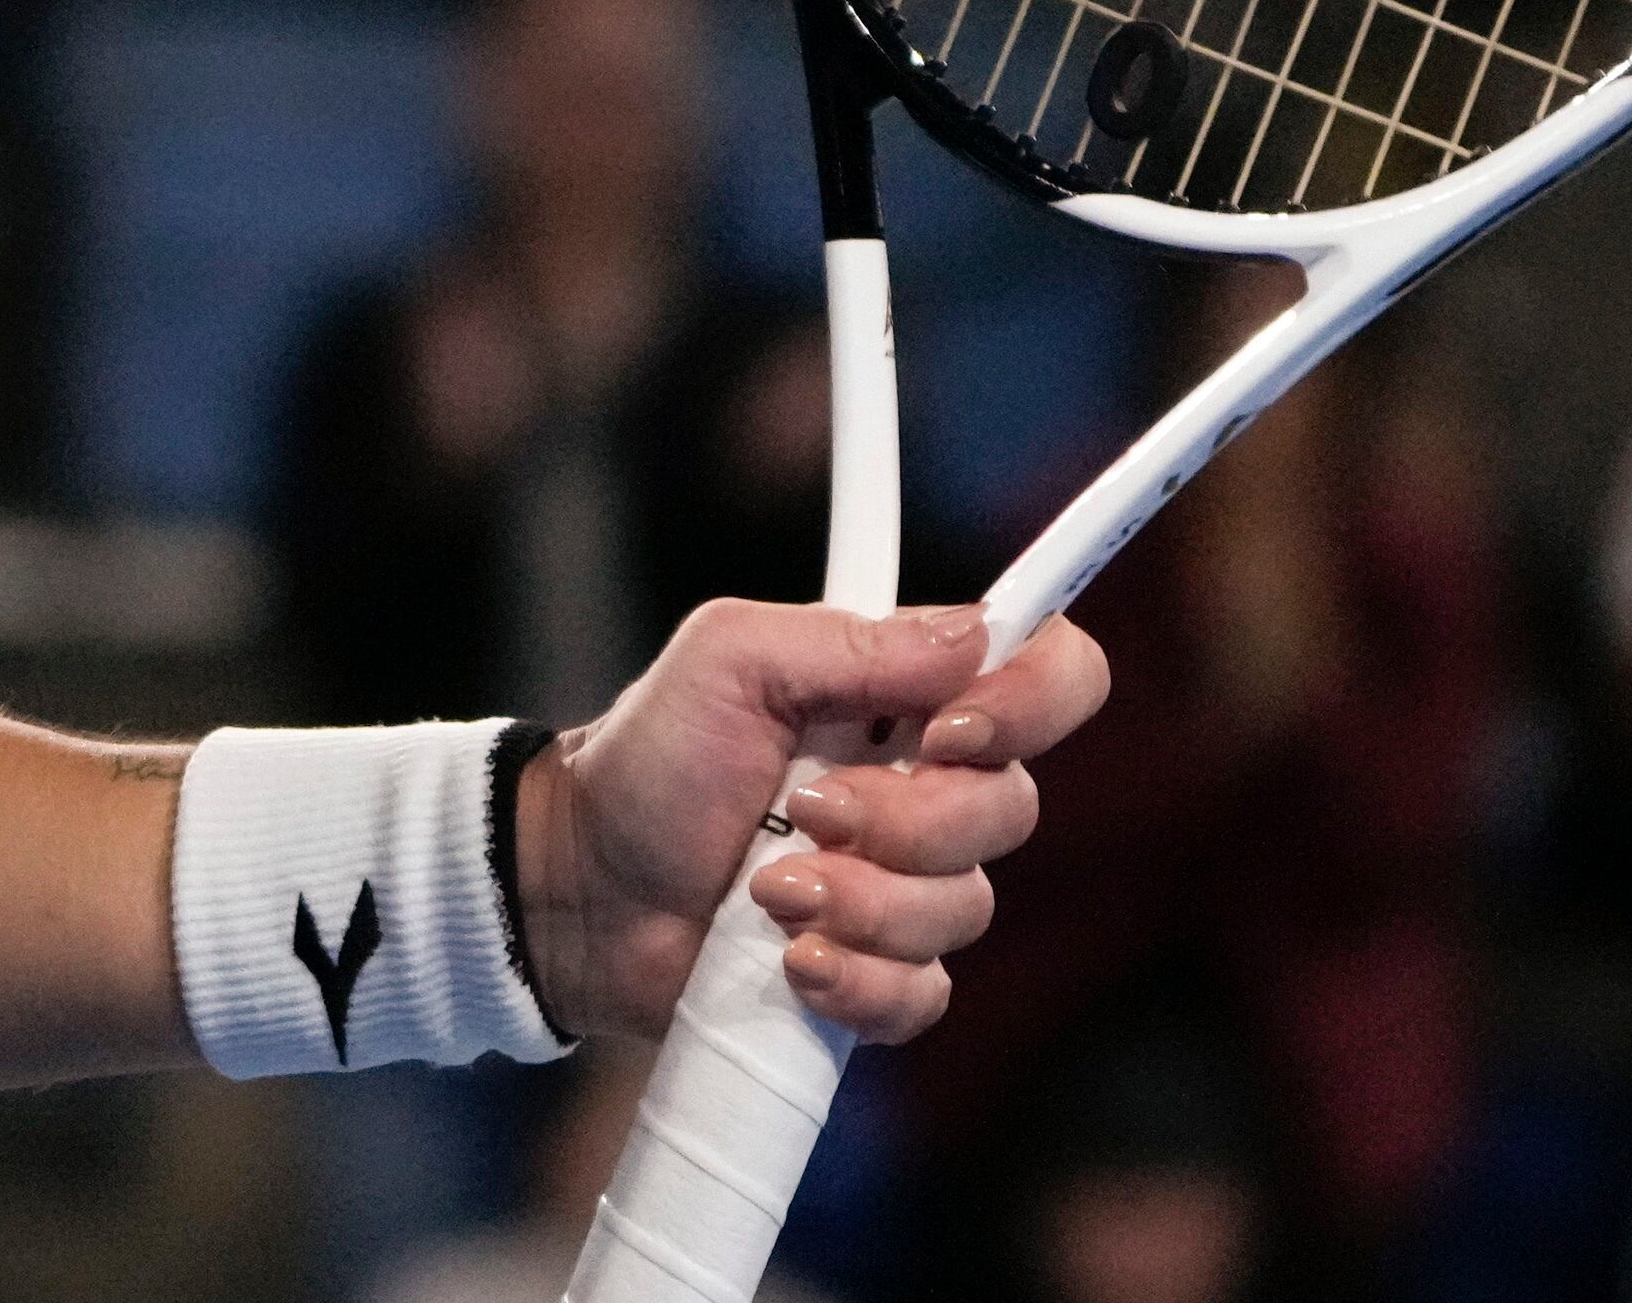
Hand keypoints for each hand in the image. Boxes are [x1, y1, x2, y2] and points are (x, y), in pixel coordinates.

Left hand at [514, 599, 1106, 1047]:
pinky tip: (790, 962)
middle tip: (806, 813)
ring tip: (766, 890)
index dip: (1030, 705)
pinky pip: (925, 994)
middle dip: (902, 821)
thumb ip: (848, 641)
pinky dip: (855, 980)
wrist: (582, 886)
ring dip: (859, 901)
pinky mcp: (880, 970)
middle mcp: (927, 789)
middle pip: (1009, 810)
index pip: (1048, 678)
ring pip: (964, 910)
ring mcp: (906, 886)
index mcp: (908, 700)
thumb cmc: (649, 760)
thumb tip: (973, 636)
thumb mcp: (728, 659)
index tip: (945, 732)